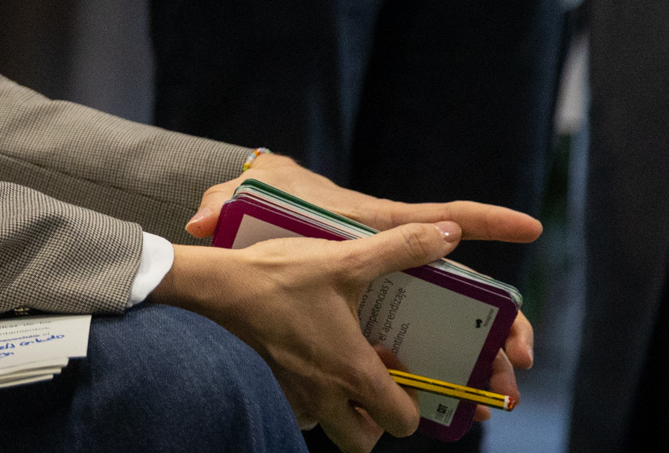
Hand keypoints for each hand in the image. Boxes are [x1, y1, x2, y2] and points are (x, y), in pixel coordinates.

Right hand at [183, 154, 538, 427]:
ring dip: (344, 414)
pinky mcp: (272, 383)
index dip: (414, 406)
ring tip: (345, 376)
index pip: (402, 422)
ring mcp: (295, 394)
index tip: (406, 374)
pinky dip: (312, 400)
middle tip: (377, 385)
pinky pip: (301, 412)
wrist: (218, 285)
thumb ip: (399, 248)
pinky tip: (312, 363)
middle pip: (364, 442)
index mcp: (353, 373)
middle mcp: (326, 395)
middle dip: (377, 423)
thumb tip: (449, 236)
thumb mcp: (346, 257)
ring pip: (330, 430)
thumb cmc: (282, 277)